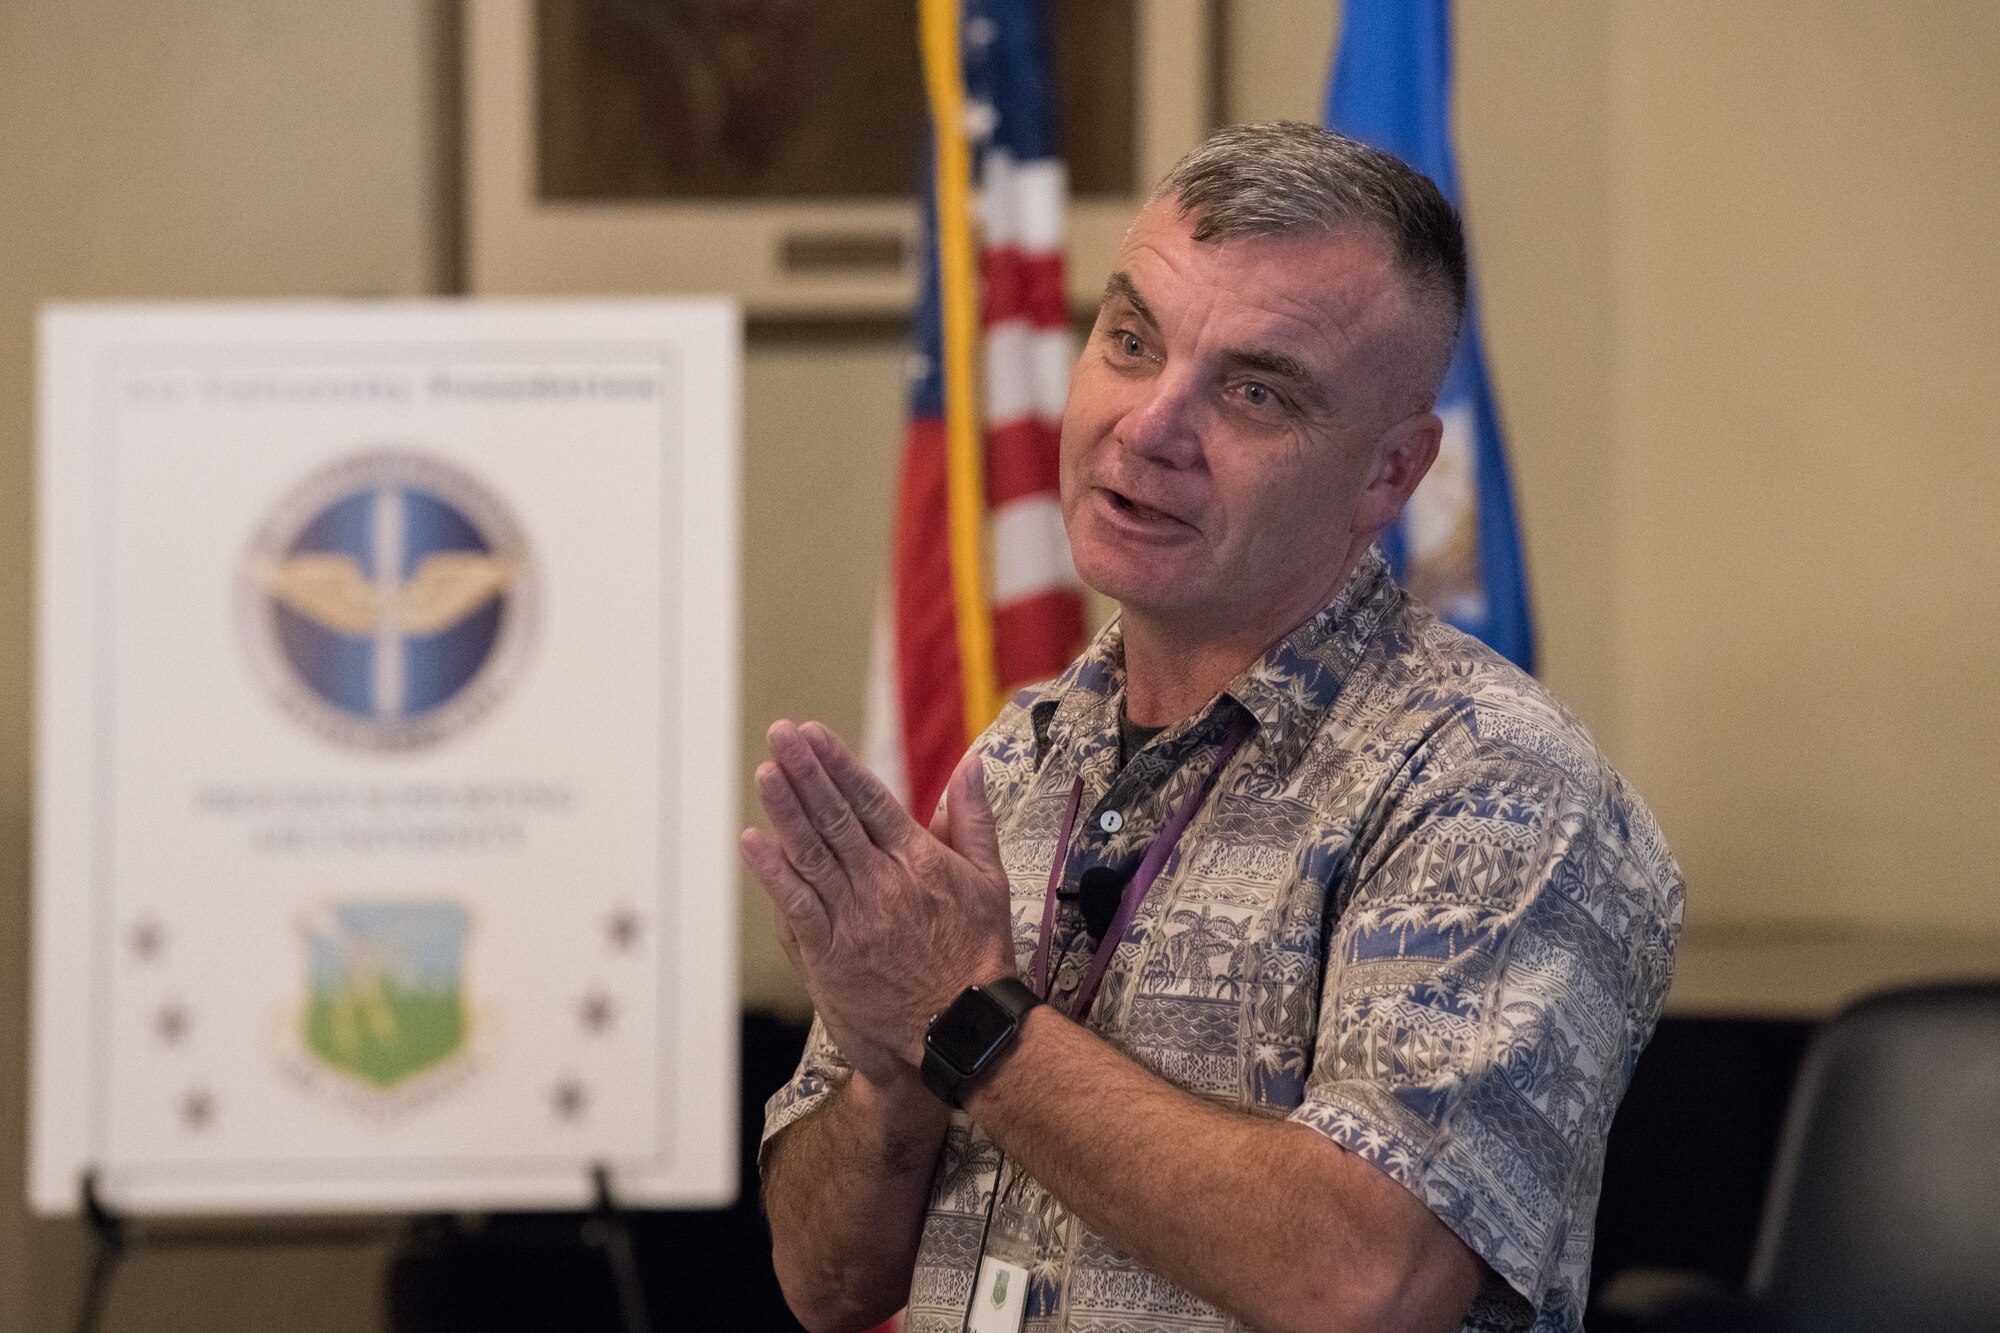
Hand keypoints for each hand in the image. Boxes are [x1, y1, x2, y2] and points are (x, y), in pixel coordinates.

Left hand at [740, 721, 1016, 1086]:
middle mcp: (883, 882)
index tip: (813, 733)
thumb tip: (971, 765)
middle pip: (836, 817)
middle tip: (780, 734)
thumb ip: (974, 819)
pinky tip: (752, 841)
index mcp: (919, 860)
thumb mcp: (991, 880)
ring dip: (786, 810)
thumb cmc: (980, 956)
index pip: (871, 800)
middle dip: (806, 772)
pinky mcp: (833, 953)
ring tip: (766, 772)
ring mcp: (855, 918)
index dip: (838, 764)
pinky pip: (797, 905)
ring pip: (813, 853)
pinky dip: (774, 872)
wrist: (963, 1030)